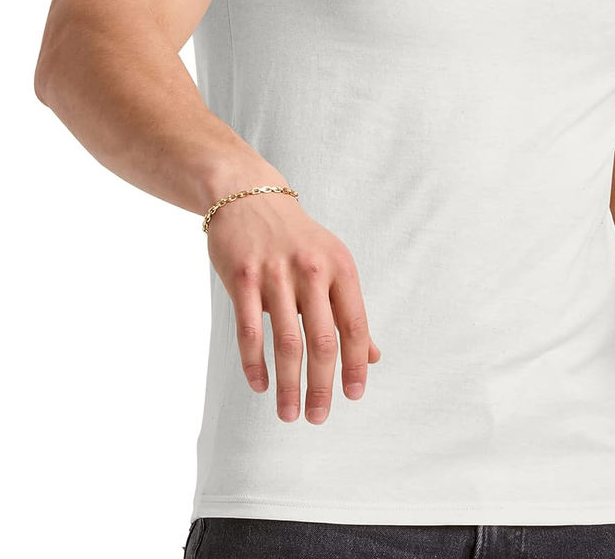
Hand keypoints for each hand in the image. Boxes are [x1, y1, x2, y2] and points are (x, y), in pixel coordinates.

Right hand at [206, 191, 381, 423]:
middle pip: (322, 340)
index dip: (356, 364)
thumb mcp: (332, 265)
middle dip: (322, 385)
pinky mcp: (243, 277)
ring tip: (289, 414)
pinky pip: (249, 330)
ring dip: (289, 384)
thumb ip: (349, 310)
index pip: (354, 325)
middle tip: (318, 417)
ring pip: (286, 341)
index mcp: (341, 267)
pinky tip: (260, 386)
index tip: (354, 396)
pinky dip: (255, 364)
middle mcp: (312, 270)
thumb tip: (372, 356)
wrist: (250, 196)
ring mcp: (276, 274)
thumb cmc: (297, 239)